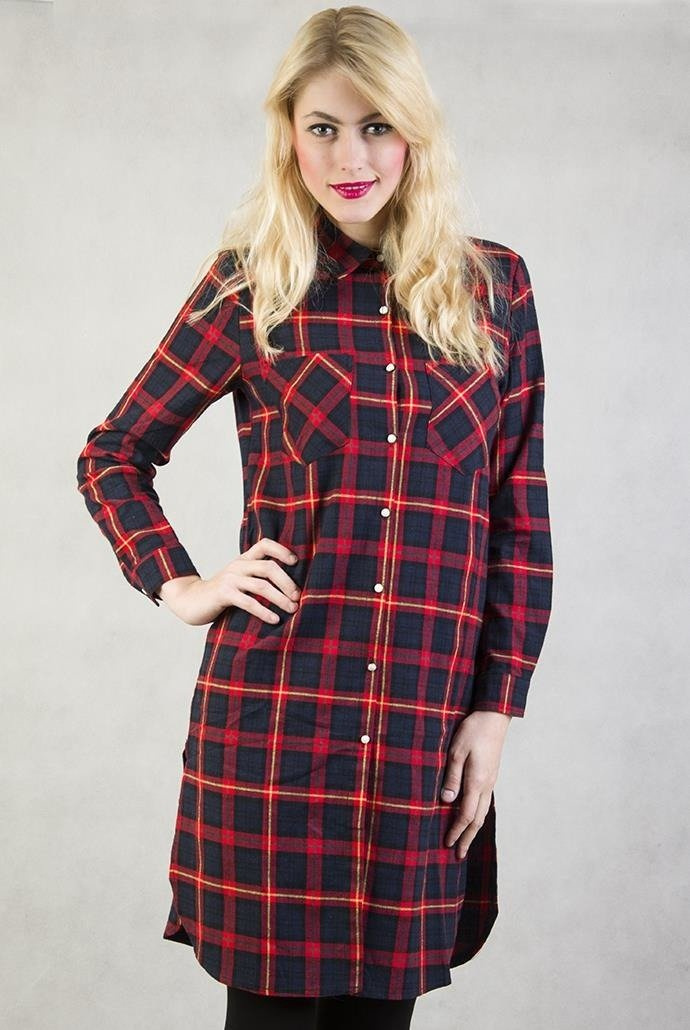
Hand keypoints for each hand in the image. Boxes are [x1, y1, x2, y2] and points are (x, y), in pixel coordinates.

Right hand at [157, 538, 301, 626]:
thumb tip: (289, 587)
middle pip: (269, 567)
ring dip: (280, 598)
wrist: (190, 600)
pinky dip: (264, 611)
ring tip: (292, 609)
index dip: (282, 550)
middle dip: (287, 582)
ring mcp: (230, 579)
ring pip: (262, 586)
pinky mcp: (224, 594)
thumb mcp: (239, 579)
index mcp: (243, 559)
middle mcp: (238, 566)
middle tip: (297, 596)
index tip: (295, 562)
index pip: (265, 545)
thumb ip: (256, 577)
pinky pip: (249, 602)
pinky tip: (275, 619)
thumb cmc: (221, 593)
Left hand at [440, 710, 511, 859]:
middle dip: (467, 838)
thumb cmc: (473, 730)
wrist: (494, 716)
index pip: (466, 814)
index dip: (456, 831)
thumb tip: (447, 801)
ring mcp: (491, 780)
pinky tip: (472, 818)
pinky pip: (485, 802)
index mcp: (477, 781)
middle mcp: (486, 785)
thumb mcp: (456, 751)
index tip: (446, 843)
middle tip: (458, 855)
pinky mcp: (490, 775)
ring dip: (473, 829)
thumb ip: (452, 777)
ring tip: (465, 842)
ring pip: (483, 812)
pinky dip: (477, 815)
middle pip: (477, 819)